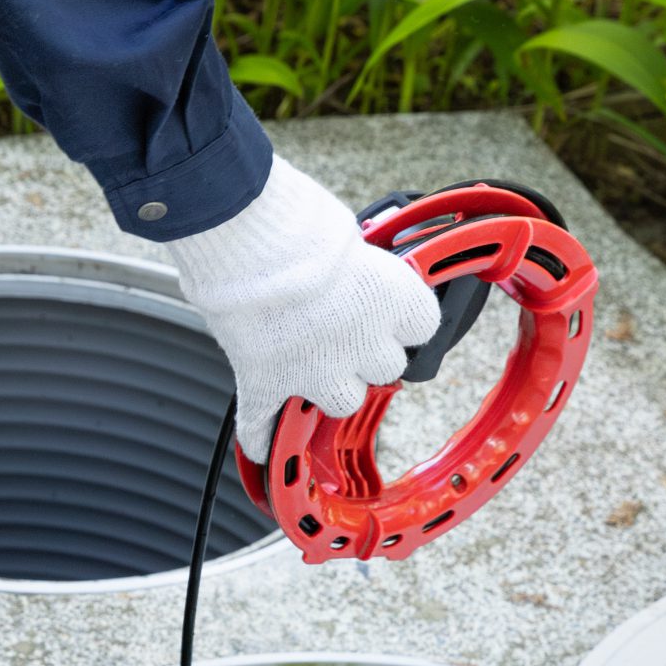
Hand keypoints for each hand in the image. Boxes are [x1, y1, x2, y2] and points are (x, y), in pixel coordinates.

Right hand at [163, 156, 442, 459]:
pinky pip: (265, 425)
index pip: (422, 326)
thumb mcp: (348, 234)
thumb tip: (344, 271)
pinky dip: (263, 435)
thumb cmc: (293, 220)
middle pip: (383, 367)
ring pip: (341, 400)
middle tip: (342, 327)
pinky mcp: (265, 382)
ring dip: (328, 386)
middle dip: (366, 350)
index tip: (389, 306)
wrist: (243, 237)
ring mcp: (313, 370)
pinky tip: (264, 444)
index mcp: (394, 300)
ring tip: (310, 364)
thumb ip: (356, 268)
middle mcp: (362, 344)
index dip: (401, 316)